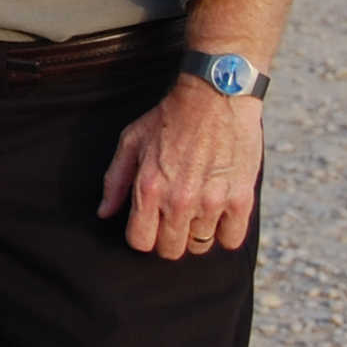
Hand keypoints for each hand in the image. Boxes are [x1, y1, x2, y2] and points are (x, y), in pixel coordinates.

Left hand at [98, 77, 263, 259]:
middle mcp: (179, 201)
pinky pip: (232, 240)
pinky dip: (225, 231)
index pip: (140, 241)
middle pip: (170, 250)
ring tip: (196, 207)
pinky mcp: (241, 200)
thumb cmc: (169, 118)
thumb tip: (104, 213)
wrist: (215, 96)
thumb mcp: (131, 141)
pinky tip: (219, 211)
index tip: (148, 224)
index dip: (142, 235)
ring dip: (196, 231)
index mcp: (149, 188)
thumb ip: (115, 180)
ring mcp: (212, 202)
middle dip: (168, 237)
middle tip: (173, 217)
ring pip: (200, 245)